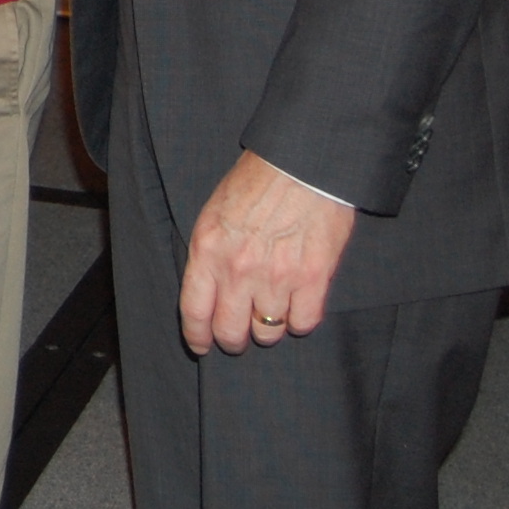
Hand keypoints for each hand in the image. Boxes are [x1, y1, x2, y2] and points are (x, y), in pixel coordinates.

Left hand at [180, 149, 354, 354]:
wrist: (301, 163)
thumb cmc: (256, 182)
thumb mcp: (214, 213)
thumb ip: (209, 253)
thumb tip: (208, 290)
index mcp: (208, 250)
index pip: (194, 311)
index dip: (198, 336)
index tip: (202, 345)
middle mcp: (238, 269)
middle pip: (231, 332)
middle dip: (233, 339)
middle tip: (240, 335)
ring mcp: (277, 277)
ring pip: (268, 333)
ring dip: (268, 328)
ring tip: (271, 311)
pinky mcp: (313, 279)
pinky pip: (304, 323)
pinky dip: (301, 320)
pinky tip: (298, 305)